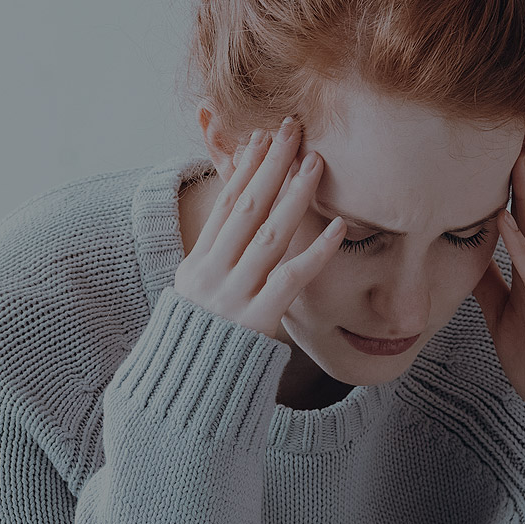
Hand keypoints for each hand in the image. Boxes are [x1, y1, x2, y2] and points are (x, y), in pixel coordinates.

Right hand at [175, 116, 346, 338]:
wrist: (186, 393)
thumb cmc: (200, 345)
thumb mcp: (195, 298)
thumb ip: (215, 264)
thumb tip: (234, 232)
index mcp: (196, 264)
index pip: (224, 205)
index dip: (244, 169)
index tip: (262, 138)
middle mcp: (211, 274)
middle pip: (246, 207)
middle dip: (271, 165)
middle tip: (293, 130)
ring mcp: (233, 296)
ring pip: (269, 234)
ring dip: (295, 195)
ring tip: (317, 163)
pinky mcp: (256, 320)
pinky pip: (292, 278)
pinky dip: (317, 250)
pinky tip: (339, 227)